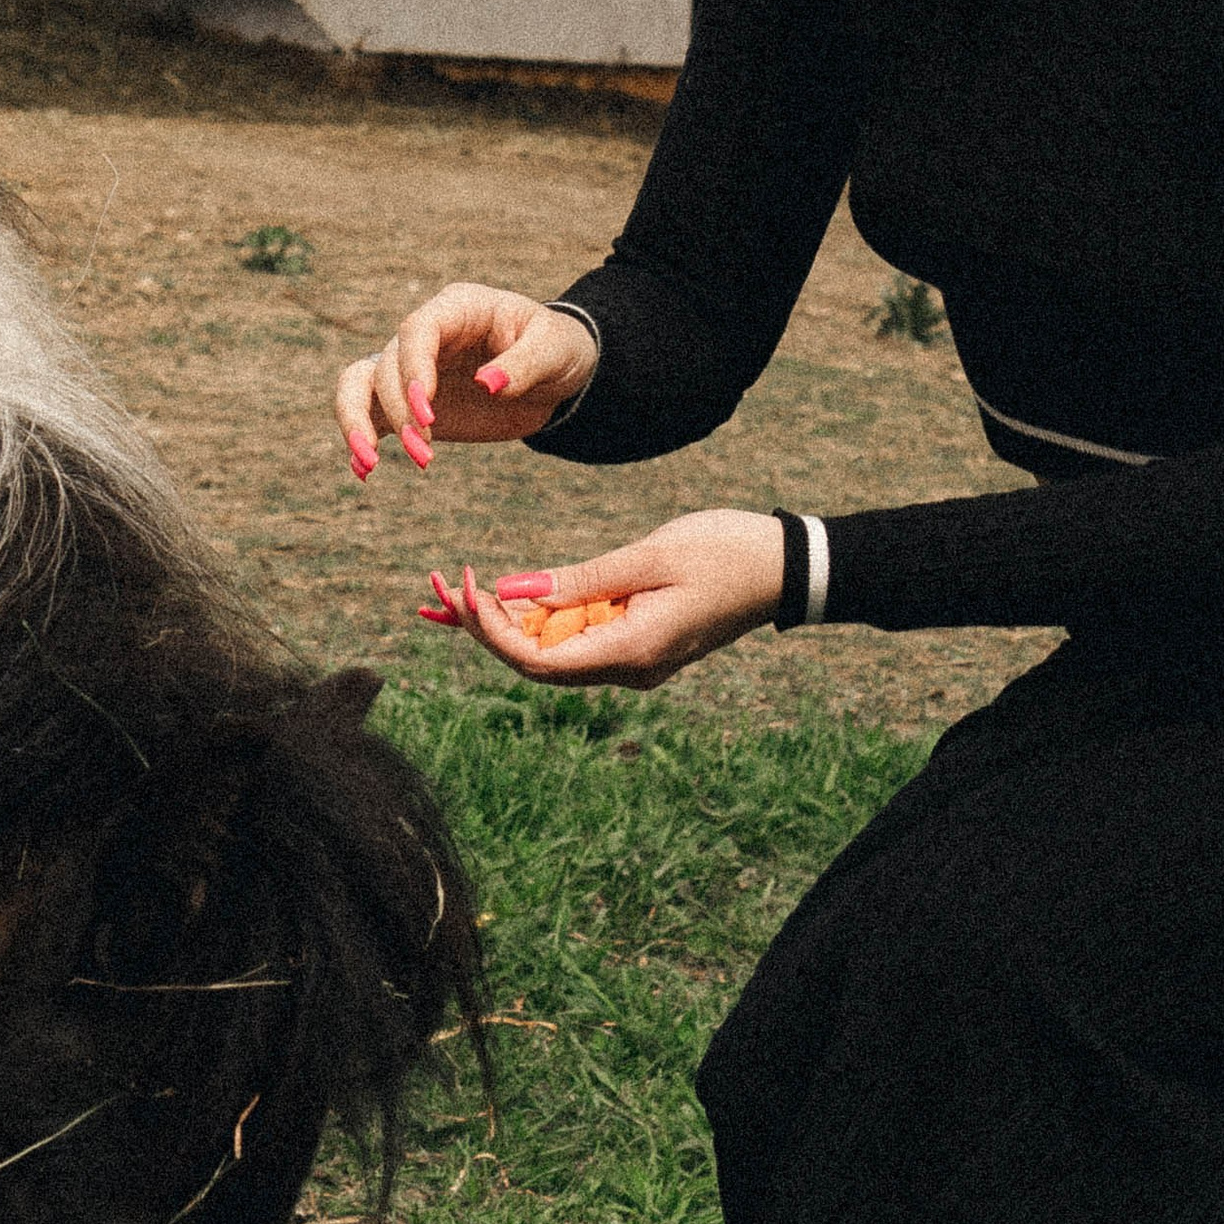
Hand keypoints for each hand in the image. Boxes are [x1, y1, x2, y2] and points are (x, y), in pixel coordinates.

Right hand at [334, 283, 599, 477]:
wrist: (553, 375)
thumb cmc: (557, 348)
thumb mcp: (554, 350)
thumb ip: (524, 365)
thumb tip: (487, 385)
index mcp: (459, 308)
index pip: (417, 330)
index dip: (413, 368)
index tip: (425, 413)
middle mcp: (426, 335)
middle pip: (386, 363)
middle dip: (399, 411)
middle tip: (426, 454)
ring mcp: (412, 368)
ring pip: (358, 382)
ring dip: (358, 421)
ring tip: (370, 464)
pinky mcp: (409, 402)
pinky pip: (368, 413)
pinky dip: (359, 439)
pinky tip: (362, 471)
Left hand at [417, 511, 785, 688]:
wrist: (786, 568)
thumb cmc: (724, 552)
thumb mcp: (646, 557)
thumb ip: (578, 580)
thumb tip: (510, 592)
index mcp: (629, 653)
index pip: (532, 660)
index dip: (486, 628)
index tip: (462, 581)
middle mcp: (628, 670)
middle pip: (534, 663)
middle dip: (481, 627)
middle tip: (437, 585)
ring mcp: (635, 661)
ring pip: (553, 653)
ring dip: (506, 623)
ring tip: (458, 585)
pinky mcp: (640, 644)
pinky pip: (578, 641)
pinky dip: (541, 619)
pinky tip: (510, 595)